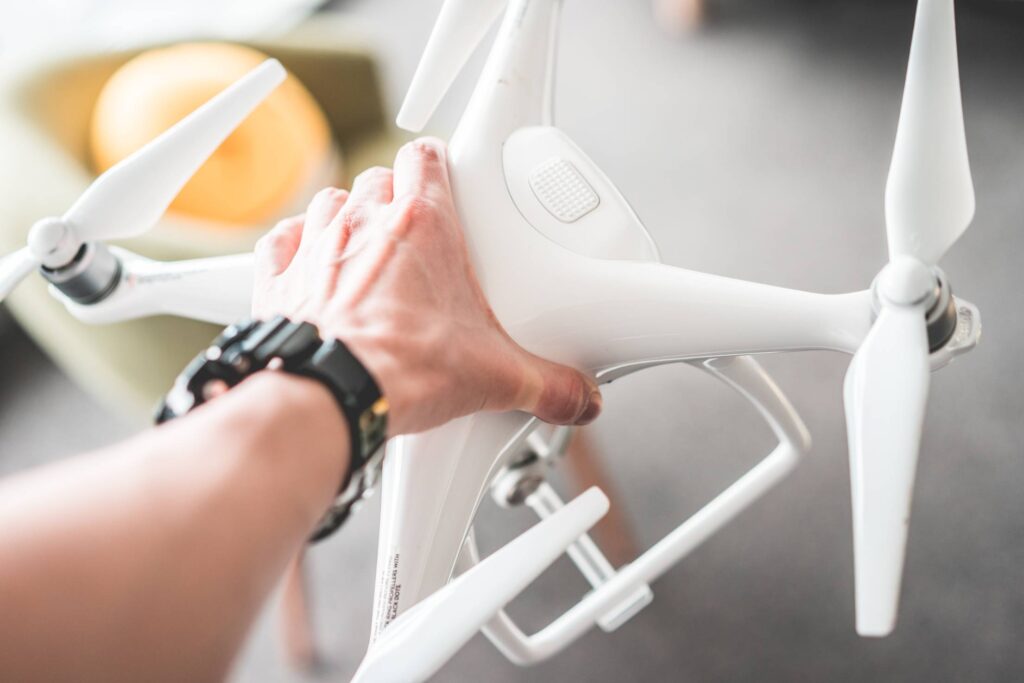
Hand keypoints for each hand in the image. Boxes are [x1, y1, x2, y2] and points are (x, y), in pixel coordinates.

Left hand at [252, 138, 601, 434]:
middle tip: (416, 234)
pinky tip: (312, 264)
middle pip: (379, 180)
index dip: (436, 162)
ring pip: (331, 202)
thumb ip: (549, 384)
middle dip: (396, 197)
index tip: (448, 178)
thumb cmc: (404, 367)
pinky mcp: (279, 277)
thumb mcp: (496, 376)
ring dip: (348, 217)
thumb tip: (579, 398)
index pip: (427, 157)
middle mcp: (365, 224)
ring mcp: (317, 246)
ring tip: (368, 252)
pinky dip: (295, 245)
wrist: (332, 394)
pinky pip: (282, 239)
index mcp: (423, 227)